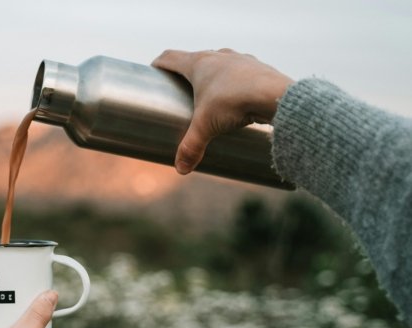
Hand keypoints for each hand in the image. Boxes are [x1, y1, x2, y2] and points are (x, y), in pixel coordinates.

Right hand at [152, 48, 293, 174]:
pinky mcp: (257, 67)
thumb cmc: (235, 102)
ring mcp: (239, 59)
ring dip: (211, 74)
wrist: (276, 95)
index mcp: (199, 63)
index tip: (153, 73)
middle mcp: (218, 56)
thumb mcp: (207, 127)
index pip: (170, 57)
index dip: (158, 64)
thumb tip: (181, 169)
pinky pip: (240, 70)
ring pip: (219, 63)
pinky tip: (236, 94)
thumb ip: (191, 147)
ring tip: (209, 94)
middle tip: (180, 89)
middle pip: (194, 59)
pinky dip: (233, 80)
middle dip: (185, 73)